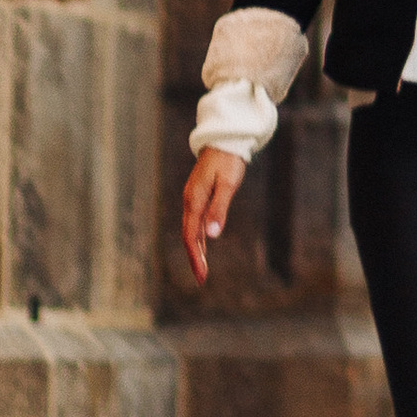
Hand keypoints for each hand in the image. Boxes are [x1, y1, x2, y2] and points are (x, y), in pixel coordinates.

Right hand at [181, 147, 247, 283]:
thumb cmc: (228, 160)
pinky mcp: (198, 194)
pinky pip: (195, 220)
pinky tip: (203, 244)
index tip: (201, 275)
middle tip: (201, 278)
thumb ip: (219, 209)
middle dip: (194, 257)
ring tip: (202, 268)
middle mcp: (190, 201)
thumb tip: (212, 236)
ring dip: (196, 248)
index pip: (191, 236)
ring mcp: (193, 197)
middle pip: (189, 235)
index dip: (195, 257)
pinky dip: (198, 235)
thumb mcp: (227, 184)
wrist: (225, 138)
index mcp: (195, 200)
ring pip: (191, 228)